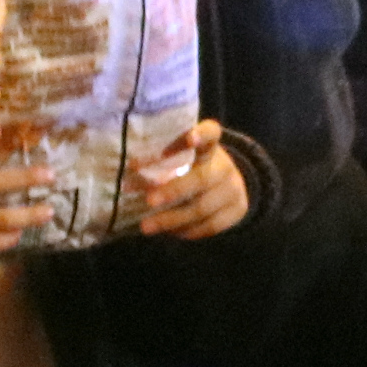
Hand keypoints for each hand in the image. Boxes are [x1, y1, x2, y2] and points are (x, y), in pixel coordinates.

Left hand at [131, 125, 252, 239]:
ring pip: (202, 207)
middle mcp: (224, 166)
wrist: (228, 187)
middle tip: (149, 201)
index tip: (190, 138)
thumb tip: (129, 178)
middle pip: (203, 178)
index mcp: (208, 148)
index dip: (202, 135)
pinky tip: (169, 231)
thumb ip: (162, 164)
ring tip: (146, 226)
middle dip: (174, 190)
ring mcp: (233, 189)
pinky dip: (186, 230)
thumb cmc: (191, 170)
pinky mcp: (237, 210)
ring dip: (172, 218)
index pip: (211, 134)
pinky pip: (210, 226)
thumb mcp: (181, 159)